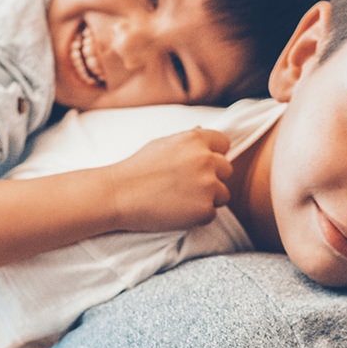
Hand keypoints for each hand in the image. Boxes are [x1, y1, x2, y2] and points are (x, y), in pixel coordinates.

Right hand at [104, 128, 233, 232]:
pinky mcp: (204, 210)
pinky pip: (211, 214)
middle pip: (227, 170)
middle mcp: (206, 159)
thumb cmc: (136, 169)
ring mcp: (208, 185)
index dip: (213, 155)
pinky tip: (176, 212)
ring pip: (223, 194)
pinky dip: (197, 216)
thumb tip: (202, 130)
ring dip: (208, 198)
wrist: (119, 194)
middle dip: (212, 178)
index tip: (200, 166)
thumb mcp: (162, 144)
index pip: (224, 144)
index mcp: (196, 140)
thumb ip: (187, 140)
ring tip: (180, 200)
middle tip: (187, 186)